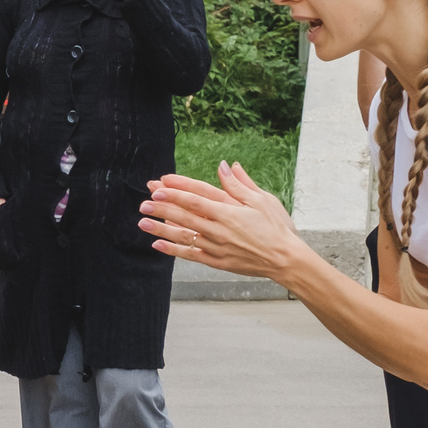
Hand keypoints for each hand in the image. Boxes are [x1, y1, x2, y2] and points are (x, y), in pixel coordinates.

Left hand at [138, 162, 308, 281]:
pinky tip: (157, 245)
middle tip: (144, 199)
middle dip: (162, 205)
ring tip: (142, 221)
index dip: (177, 188)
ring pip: (183, 234)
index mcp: (229, 209)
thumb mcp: (262, 200)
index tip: (160, 182)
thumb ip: (240, 184)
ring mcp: (216, 245)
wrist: (285, 259)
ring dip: (161, 228)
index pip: (197, 195)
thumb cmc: (277, 227)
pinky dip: (173, 250)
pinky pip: (190, 255)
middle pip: (185, 213)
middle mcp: (219, 227)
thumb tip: (227, 166)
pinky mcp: (216, 261)